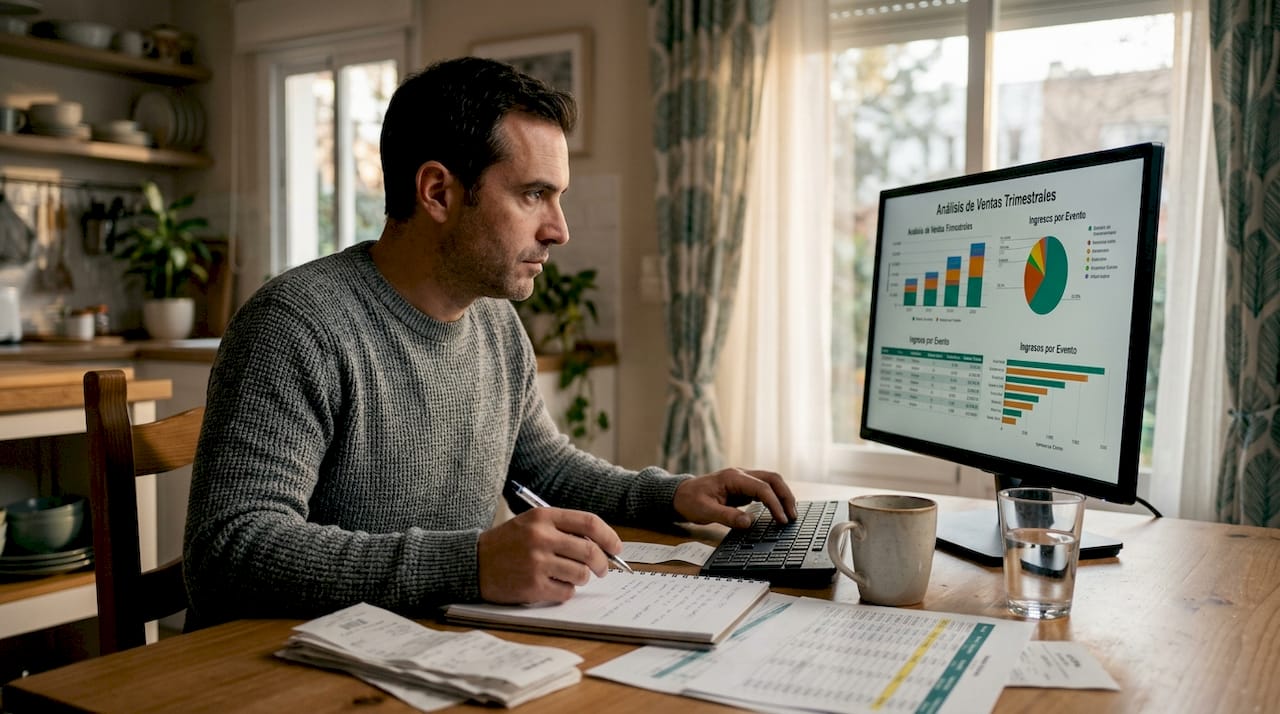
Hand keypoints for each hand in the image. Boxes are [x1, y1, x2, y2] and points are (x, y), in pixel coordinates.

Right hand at [476, 507, 623, 603]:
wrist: (472, 563)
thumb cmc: (507, 544)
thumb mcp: (532, 524)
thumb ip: (563, 529)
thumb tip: (601, 546)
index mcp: (543, 517)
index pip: (589, 523)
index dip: (609, 536)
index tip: (616, 547)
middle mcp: (541, 537)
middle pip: (590, 550)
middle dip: (602, 563)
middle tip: (602, 569)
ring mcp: (537, 562)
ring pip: (581, 573)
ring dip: (582, 578)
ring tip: (570, 576)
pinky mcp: (532, 586)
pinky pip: (566, 591)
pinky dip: (566, 591)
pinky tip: (553, 586)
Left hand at [673, 468, 797, 527]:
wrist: (680, 495)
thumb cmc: (691, 501)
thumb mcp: (705, 511)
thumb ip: (727, 516)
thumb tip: (749, 523)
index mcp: (733, 477)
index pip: (762, 488)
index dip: (775, 504)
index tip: (782, 520)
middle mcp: (741, 474)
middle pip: (773, 479)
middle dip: (786, 496)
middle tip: (793, 516)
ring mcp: (743, 479)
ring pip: (771, 482)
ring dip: (783, 495)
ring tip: (790, 514)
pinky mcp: (743, 487)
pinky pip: (764, 488)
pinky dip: (775, 498)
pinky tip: (778, 510)